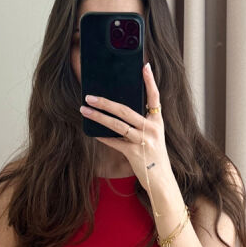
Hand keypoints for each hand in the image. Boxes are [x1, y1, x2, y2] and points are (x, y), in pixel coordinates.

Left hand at [79, 61, 172, 196]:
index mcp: (157, 121)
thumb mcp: (153, 136)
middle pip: (126, 110)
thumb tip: (118, 112)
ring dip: (98, 117)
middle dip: (106, 102)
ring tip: (84, 110)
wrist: (161, 180)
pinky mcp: (134, 153)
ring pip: (117, 125)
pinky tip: (92, 132)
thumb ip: (141, 123)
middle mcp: (151, 129)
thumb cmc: (154, 156)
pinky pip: (114, 142)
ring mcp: (143, 141)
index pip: (154, 97)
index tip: (145, 66)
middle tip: (90, 95)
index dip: (150, 81)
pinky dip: (103, 137)